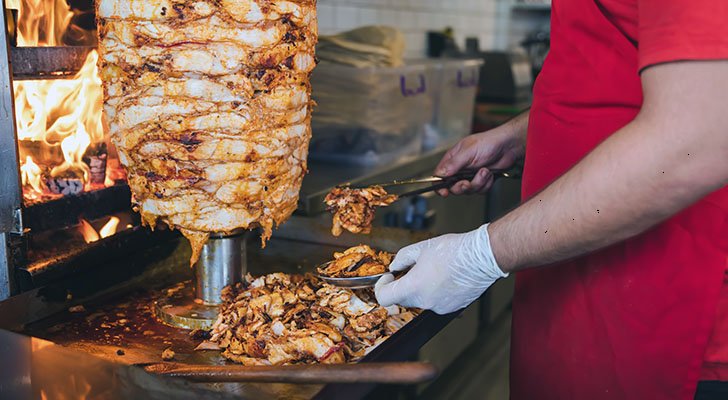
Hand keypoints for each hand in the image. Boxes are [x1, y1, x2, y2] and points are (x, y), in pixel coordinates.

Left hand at [375, 224, 507, 314]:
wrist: (481, 257)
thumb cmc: (455, 251)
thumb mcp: (421, 248)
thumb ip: (402, 258)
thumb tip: (395, 265)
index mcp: (414, 287)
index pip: (384, 298)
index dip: (382, 286)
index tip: (389, 277)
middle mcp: (425, 301)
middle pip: (402, 300)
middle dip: (402, 285)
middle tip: (410, 270)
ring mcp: (439, 307)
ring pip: (420, 301)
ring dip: (420, 289)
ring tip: (432, 271)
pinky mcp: (452, 308)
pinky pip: (436, 302)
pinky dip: (435, 293)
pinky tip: (443, 278)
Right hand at [435, 119, 526, 195]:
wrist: (509, 146)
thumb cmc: (489, 143)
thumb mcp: (468, 152)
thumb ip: (453, 164)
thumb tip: (440, 174)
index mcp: (453, 159)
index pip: (439, 175)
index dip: (439, 186)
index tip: (444, 192)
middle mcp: (460, 168)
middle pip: (453, 187)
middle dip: (461, 187)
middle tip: (466, 182)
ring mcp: (471, 175)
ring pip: (468, 190)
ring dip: (478, 183)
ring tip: (484, 171)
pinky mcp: (482, 180)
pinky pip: (480, 190)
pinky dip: (486, 184)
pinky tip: (490, 174)